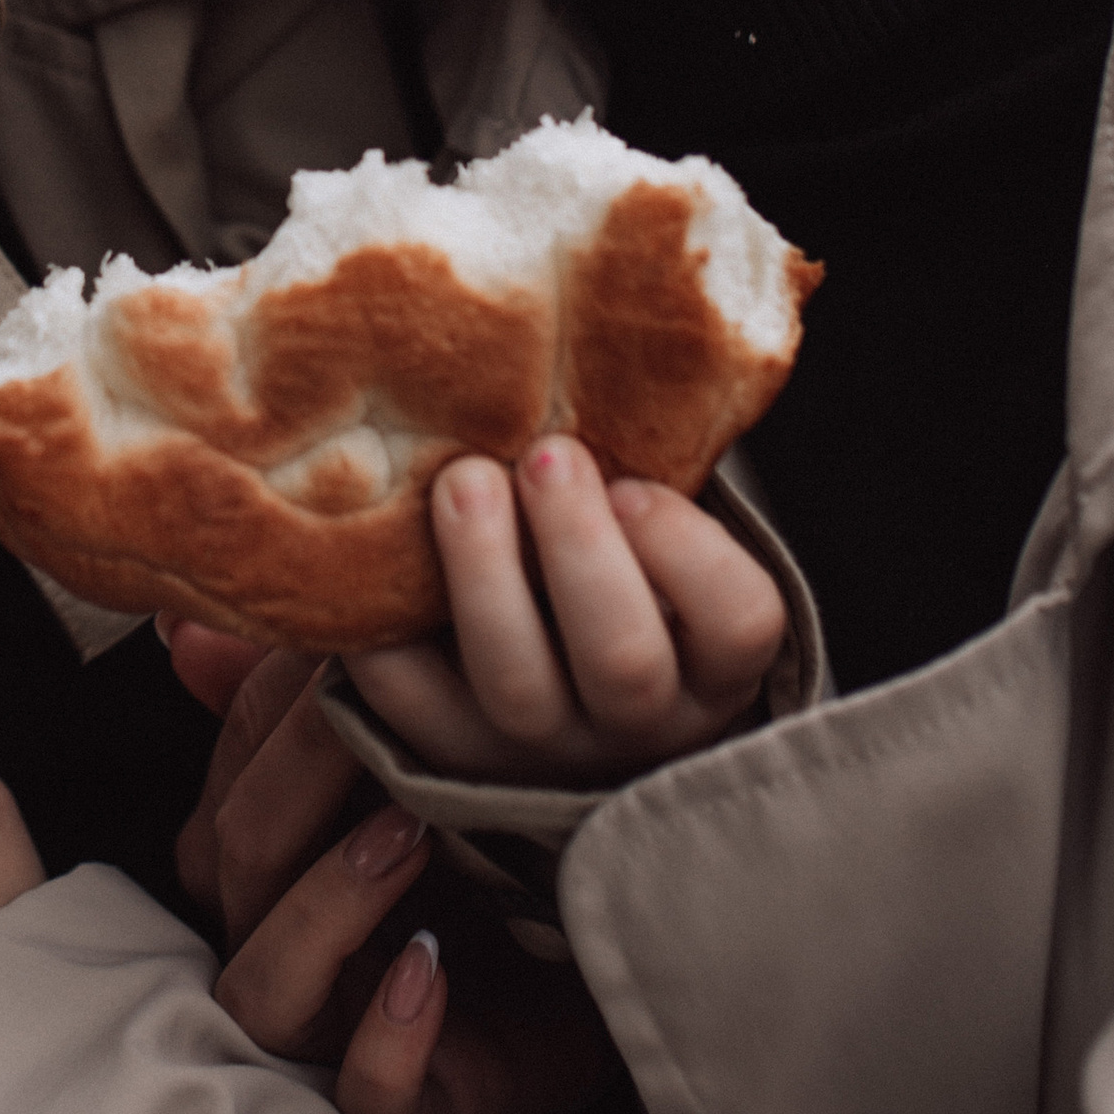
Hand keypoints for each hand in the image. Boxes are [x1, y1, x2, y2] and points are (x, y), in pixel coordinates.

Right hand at [168, 632, 610, 1113]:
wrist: (597, 971)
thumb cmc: (493, 858)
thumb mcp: (422, 760)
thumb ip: (313, 697)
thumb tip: (187, 626)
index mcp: (265, 855)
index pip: (230, 774)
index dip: (274, 710)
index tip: (345, 646)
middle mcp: (276, 937)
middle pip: (234, 863)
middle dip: (299, 781)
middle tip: (369, 714)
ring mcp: (331, 1027)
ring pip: (264, 984)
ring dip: (325, 904)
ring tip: (403, 834)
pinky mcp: (406, 1097)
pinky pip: (365, 1092)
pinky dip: (387, 1038)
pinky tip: (429, 970)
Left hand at [347, 437, 784, 787]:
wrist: (561, 698)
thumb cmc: (625, 573)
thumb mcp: (666, 540)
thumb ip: (652, 473)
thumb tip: (629, 360)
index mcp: (713, 663)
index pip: (739, 625)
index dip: (689, 551)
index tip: (633, 481)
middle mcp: (639, 719)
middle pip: (621, 659)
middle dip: (576, 545)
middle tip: (543, 452)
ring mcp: (543, 748)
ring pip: (518, 686)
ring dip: (485, 574)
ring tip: (462, 480)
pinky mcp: (453, 752)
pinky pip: (413, 702)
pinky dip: (386, 628)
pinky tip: (375, 553)